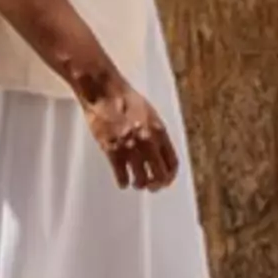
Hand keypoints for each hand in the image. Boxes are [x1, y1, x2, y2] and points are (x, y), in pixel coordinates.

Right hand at [84, 76, 178, 192]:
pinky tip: (122, 180)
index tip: (165, 179)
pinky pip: (122, 177)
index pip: (172, 162)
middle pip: (160, 176)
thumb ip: (156, 133)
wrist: (104, 91)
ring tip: (136, 182)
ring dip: (139, 184)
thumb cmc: (126, 98)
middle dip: (157, 185)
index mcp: (159, 131)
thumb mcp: (149, 114)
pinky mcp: (112, 152)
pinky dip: (123, 182)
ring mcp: (130, 148)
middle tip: (151, 186)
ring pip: (141, 180)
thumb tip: (159, 152)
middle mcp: (148, 142)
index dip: (170, 175)